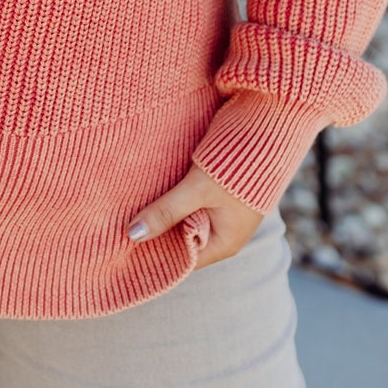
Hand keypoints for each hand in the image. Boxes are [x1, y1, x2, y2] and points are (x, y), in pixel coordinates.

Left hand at [127, 162, 262, 268]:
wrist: (268, 128)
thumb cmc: (239, 165)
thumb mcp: (198, 190)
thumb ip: (166, 211)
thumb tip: (132, 234)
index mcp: (224, 242)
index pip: (182, 259)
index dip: (154, 253)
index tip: (124, 246)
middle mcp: (222, 231)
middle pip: (179, 238)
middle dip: (153, 231)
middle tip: (119, 225)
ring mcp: (219, 211)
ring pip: (180, 218)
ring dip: (160, 212)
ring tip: (127, 209)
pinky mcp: (214, 191)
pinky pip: (186, 201)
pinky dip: (169, 197)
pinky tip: (147, 191)